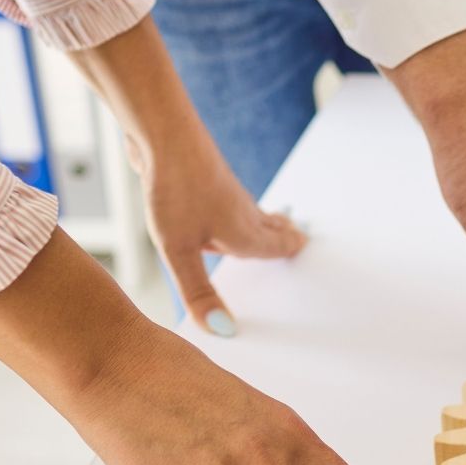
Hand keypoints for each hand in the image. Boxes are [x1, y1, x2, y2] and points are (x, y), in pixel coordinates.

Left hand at [60, 16, 305, 337]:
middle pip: (268, 225)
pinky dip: (237, 205)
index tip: (304, 245)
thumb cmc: (174, 189)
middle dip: (283, 234)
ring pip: (249, 209)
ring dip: (263, 218)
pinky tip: (220, 202)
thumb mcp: (180, 249)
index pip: (274, 246)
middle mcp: (240, 210)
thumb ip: (199, 291)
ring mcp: (222, 190)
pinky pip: (227, 197)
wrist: (161, 132)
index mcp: (243, 232)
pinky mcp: (202, 176)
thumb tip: (224, 331)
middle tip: (299, 237)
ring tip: (271, 222)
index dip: (288, 248)